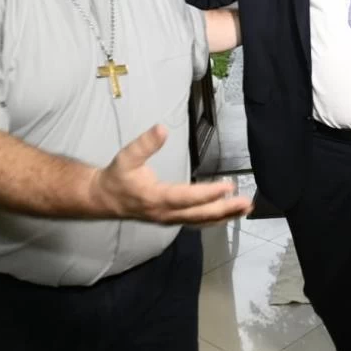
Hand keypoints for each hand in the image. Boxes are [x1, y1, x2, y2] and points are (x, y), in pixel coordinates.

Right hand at [91, 125, 252, 224]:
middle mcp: (165, 213)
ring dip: (224, 216)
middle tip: (246, 202)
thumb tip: (162, 128)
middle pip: (199, 214)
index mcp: (155, 198)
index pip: (186, 198)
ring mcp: (170, 219)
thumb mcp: (126, 157)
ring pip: (200, 221)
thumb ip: (144, 144)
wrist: (104, 199)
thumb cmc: (118, 176)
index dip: (207, 194)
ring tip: (245, 208)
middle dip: (224, 209)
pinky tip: (229, 214)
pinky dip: (215, 219)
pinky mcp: (172, 220)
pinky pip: (197, 222)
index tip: (228, 187)